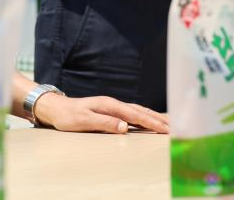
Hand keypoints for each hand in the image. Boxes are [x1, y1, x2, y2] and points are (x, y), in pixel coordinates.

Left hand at [33, 93, 168, 133]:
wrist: (57, 108)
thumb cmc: (69, 116)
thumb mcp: (84, 121)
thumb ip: (105, 123)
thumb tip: (125, 127)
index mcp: (110, 105)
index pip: (136, 115)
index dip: (152, 122)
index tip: (166, 128)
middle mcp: (114, 104)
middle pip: (141, 111)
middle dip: (159, 119)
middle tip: (176, 126)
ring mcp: (113, 107)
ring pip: (138, 111)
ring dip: (154, 117)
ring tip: (168, 123)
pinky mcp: (111, 111)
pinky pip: (132, 113)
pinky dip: (145, 116)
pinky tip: (149, 120)